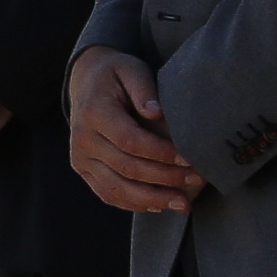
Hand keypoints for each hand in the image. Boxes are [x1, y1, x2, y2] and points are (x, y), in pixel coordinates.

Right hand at [67, 47, 203, 211]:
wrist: (85, 83)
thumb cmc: (115, 75)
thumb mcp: (130, 69)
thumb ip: (143, 88)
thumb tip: (155, 112)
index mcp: (94, 112)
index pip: (130, 141)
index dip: (161, 154)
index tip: (189, 159)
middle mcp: (82, 138)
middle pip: (127, 168)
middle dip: (165, 178)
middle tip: (196, 181)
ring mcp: (80, 157)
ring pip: (116, 188)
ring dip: (152, 200)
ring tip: (182, 204)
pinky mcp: (83, 169)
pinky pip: (107, 194)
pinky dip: (133, 204)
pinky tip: (158, 206)